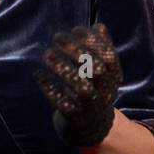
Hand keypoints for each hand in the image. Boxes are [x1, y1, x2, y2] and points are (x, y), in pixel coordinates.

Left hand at [35, 22, 122, 147]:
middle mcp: (106, 92)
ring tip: (47, 54)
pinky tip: (39, 75)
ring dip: (63, 69)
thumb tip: (99, 27)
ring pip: (81, 87)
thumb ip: (101, 50)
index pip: (109, 57)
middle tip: (57, 37)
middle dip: (77, 51)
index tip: (76, 29)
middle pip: (96, 70)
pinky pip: (64, 104)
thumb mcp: (102, 72)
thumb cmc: (94, 90)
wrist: (92, 127)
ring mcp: (92, 106)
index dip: (94, 42)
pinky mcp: (76, 118)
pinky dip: (51, 89)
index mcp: (114, 77)